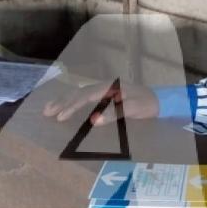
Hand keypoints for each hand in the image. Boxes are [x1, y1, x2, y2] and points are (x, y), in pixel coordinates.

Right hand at [43, 81, 159, 124]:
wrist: (160, 101)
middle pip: (79, 93)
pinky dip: (74, 101)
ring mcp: (105, 90)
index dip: (72, 106)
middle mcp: (105, 86)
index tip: (60, 117)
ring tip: (49, 109)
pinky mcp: (107, 95)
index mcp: (110, 87)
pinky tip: (66, 106)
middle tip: (46, 112)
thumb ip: (114, 113)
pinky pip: (86, 97)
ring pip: (80, 93)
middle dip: (62, 101)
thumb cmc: (147, 104)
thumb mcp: (133, 109)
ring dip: (65, 100)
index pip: (86, 96)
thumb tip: (93, 120)